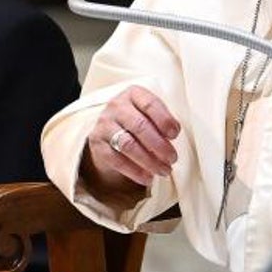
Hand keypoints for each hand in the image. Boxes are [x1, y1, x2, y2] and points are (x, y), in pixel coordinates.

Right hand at [81, 85, 180, 203]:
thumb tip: (172, 137)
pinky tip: (148, 178)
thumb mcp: (151, 112)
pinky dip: (134, 171)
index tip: (175, 135)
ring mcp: (104, 125)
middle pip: (140, 126)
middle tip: (173, 158)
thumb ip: (162, 121)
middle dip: (159, 145)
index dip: (165, 120)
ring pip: (128, 145)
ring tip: (164, 170)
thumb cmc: (141, 117)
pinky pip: (115, 160)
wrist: (111, 127)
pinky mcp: (96, 143)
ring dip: (149, 161)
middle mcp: (116, 106)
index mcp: (134, 94)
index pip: (150, 104)